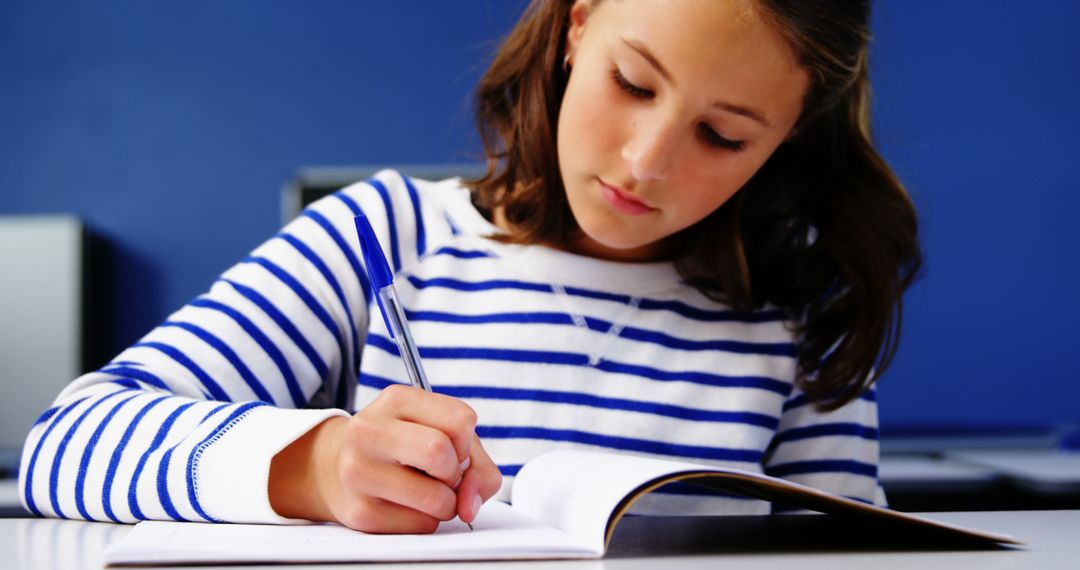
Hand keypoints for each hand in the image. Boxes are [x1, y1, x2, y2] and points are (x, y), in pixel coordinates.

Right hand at [269, 385, 502, 532]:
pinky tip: (407, 505)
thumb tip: (469, 505)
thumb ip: (478, 465)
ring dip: (446, 503)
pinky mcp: (360, 513)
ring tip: (427, 490)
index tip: (451, 446)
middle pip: (439, 452)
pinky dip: (427, 520)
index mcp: (396, 400)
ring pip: (436, 498)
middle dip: (455, 472)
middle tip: (441, 473)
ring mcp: (359, 472)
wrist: (336, 468)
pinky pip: (421, 526)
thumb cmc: (404, 447)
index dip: (466, 442)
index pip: (461, 420)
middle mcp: (369, 431)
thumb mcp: (441, 434)